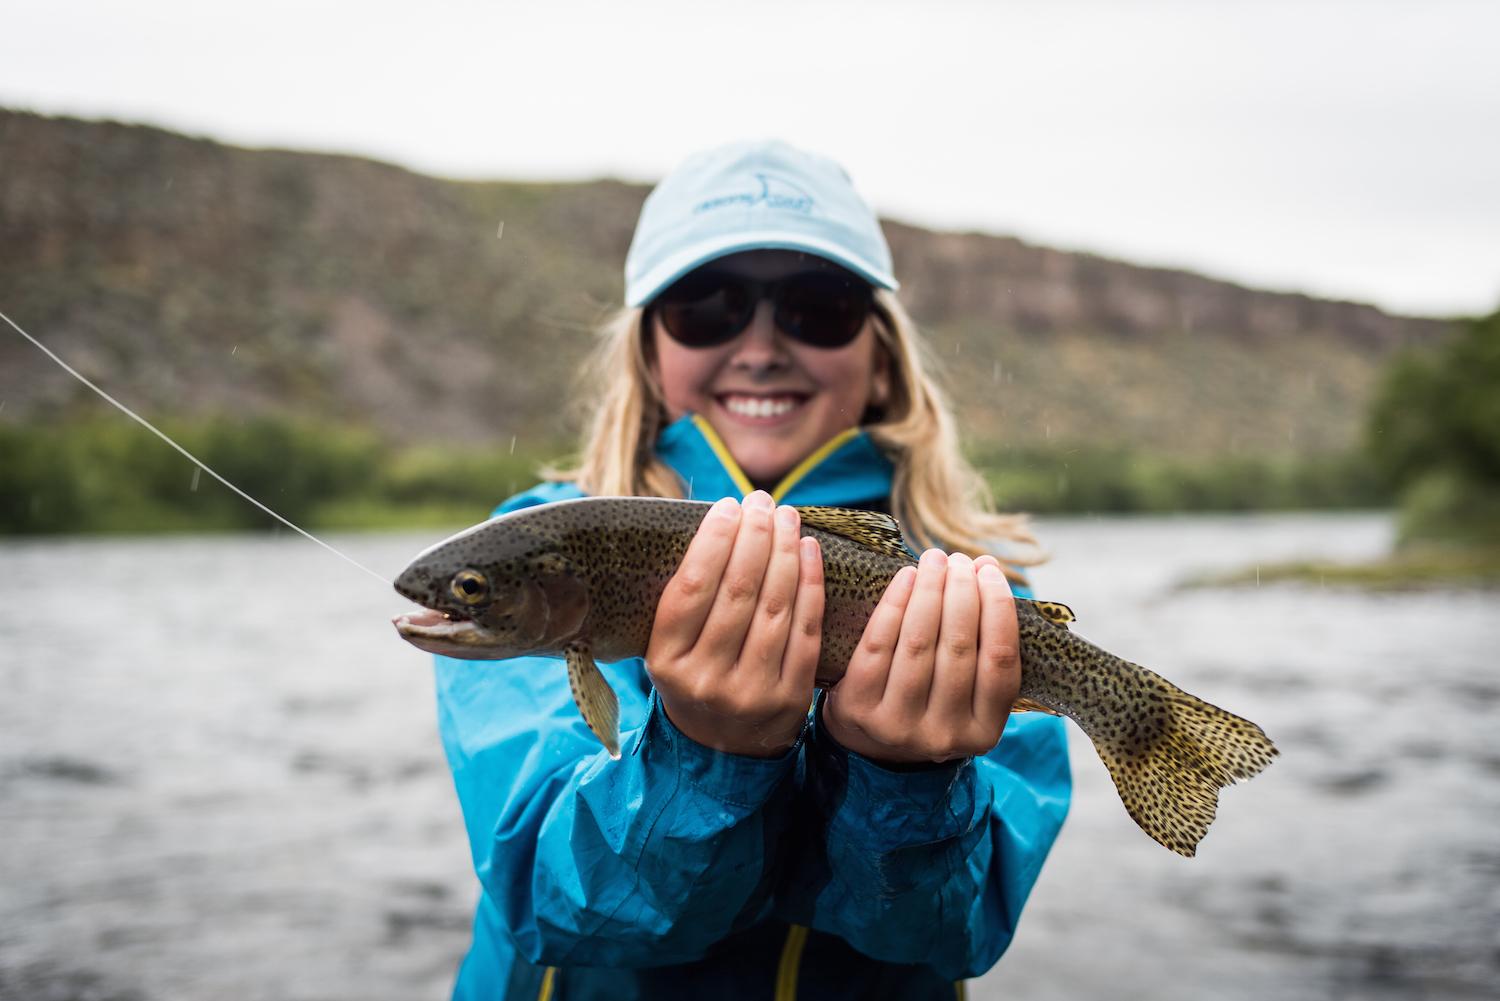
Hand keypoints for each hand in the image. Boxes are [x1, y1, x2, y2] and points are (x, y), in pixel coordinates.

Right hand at [646, 491, 824, 757]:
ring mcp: (751, 692)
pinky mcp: (790, 697)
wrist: (721, 752)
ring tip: (786, 516)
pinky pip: (806, 630)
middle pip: (737, 593)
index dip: (713, 542)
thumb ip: (686, 600)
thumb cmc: (695, 679)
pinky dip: (811, 585)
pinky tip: (809, 551)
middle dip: (754, 537)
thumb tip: (718, 521)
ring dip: (784, 552)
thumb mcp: (670, 650)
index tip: (727, 505)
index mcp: (667, 663)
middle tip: (762, 501)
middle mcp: (706, 679)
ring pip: (775, 607)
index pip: (692, 590)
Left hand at [822, 550, 1019, 765]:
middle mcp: (944, 735)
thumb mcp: (967, 691)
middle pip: (958, 648)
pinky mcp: (860, 709)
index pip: (1001, 662)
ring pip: (918, 643)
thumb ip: (983, 641)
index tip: (989, 570)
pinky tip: (905, 577)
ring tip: (934, 559)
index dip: (998, 609)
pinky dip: (893, 605)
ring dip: (929, 592)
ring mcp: (899, 726)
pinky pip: (878, 645)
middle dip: (961, 592)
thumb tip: (986, 567)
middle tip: (958, 559)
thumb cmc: (930, 699)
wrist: (869, 740)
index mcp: (984, 732)